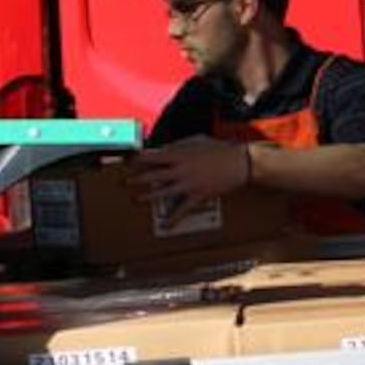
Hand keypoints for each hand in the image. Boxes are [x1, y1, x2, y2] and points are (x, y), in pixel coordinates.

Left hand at [130, 136, 252, 224]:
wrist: (240, 163)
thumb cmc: (220, 149)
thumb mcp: (198, 140)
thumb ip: (179, 145)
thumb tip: (165, 149)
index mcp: (179, 155)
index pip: (153, 157)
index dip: (139, 159)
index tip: (129, 161)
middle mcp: (180, 170)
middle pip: (152, 176)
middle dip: (136, 179)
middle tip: (124, 182)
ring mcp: (188, 185)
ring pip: (162, 192)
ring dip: (147, 197)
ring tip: (136, 199)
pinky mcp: (198, 196)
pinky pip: (183, 209)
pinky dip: (174, 218)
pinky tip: (167, 224)